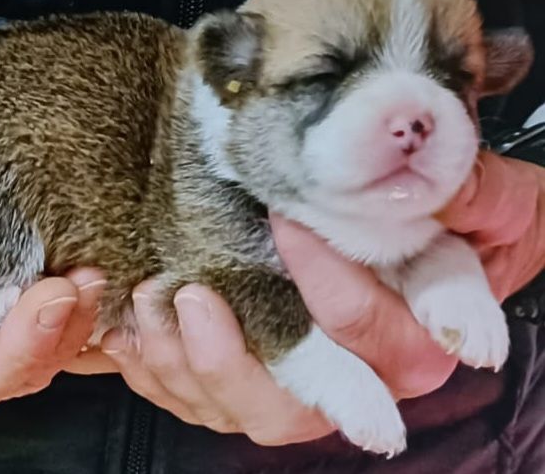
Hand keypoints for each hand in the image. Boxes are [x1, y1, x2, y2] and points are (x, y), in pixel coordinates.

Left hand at [68, 148, 544, 444]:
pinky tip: (125, 318)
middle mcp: (343, 384)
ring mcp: (286, 385)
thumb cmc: (448, 226)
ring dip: (177, 361)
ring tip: (151, 299)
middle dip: (229, 358)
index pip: (362, 331)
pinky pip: (186, 395)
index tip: (283, 220)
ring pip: (225, 408)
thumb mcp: (488, 205)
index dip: (324, 280)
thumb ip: (472, 208)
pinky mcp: (240, 376)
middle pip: (284, 407)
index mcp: (405, 349)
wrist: (420, 239)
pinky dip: (146, 363)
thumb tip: (436, 223)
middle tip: (193, 296)